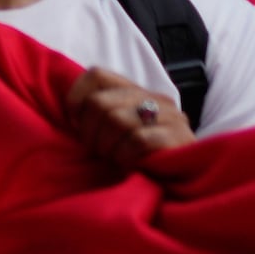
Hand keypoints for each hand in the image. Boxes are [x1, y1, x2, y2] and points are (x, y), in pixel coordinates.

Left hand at [61, 65, 193, 171]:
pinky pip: (137, 140)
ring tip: (116, 158)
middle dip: (90, 133)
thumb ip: (98, 116)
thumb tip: (69, 116)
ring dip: (108, 148)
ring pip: (116, 120)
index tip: (77, 125)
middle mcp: (153, 97)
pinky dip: (126, 156)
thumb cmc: (140, 158)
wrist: (184, 177)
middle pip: (99, 103)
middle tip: (99, 150)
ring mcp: (168, 115)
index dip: (76, 100)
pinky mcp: (177, 136)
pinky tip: (130, 164)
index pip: (96, 75)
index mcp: (135, 91)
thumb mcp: (115, 132)